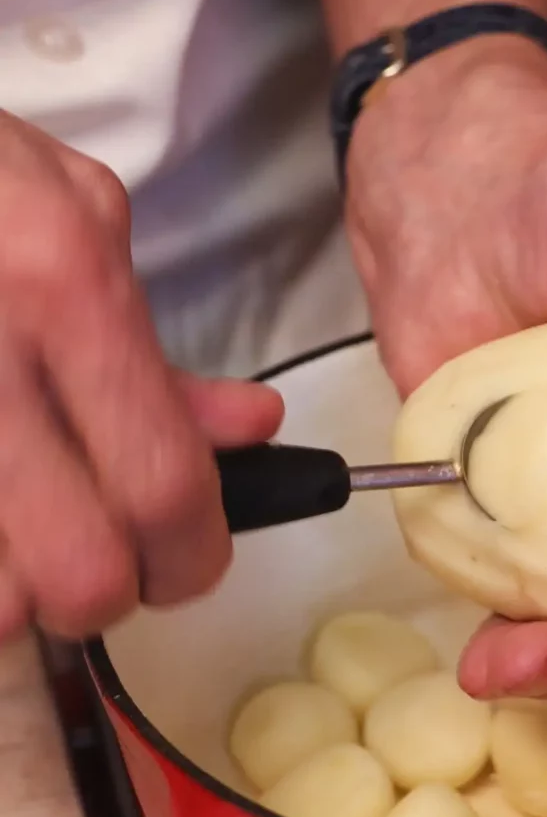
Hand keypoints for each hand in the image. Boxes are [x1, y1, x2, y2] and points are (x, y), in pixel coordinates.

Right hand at [0, 111, 282, 641]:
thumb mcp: (81, 221)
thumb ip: (161, 348)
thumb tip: (254, 428)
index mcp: (65, 288)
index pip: (162, 481)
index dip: (192, 556)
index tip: (188, 567)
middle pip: (77, 570)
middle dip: (107, 595)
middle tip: (105, 568)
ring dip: (19, 592)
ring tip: (26, 538)